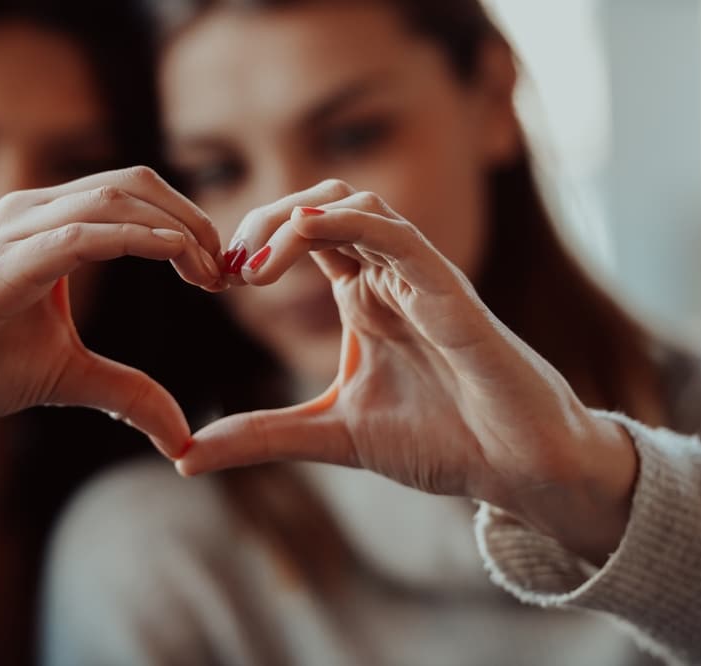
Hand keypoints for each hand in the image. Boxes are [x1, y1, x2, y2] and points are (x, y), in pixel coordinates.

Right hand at [0, 166, 220, 456]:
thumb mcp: (66, 376)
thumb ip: (126, 393)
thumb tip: (179, 436)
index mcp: (48, 225)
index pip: (134, 196)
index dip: (187, 225)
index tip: (218, 274)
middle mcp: (33, 212)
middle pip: (135, 184)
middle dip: (193, 220)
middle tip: (225, 271)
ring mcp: (15, 231)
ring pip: (114, 198)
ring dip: (175, 228)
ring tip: (209, 273)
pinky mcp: (2, 264)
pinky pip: (81, 233)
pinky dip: (135, 239)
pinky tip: (173, 259)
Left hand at [182, 180, 637, 560]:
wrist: (516, 468)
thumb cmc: (441, 441)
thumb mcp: (330, 435)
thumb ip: (262, 436)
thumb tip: (184, 456)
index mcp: (364, 297)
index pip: (301, 237)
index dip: (251, 245)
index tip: (212, 280)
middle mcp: (388, 275)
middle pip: (318, 204)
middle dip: (261, 221)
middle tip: (222, 267)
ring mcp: (419, 276)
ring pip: (353, 203)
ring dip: (292, 217)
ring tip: (250, 265)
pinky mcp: (449, 289)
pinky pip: (396, 233)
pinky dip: (344, 222)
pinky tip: (300, 236)